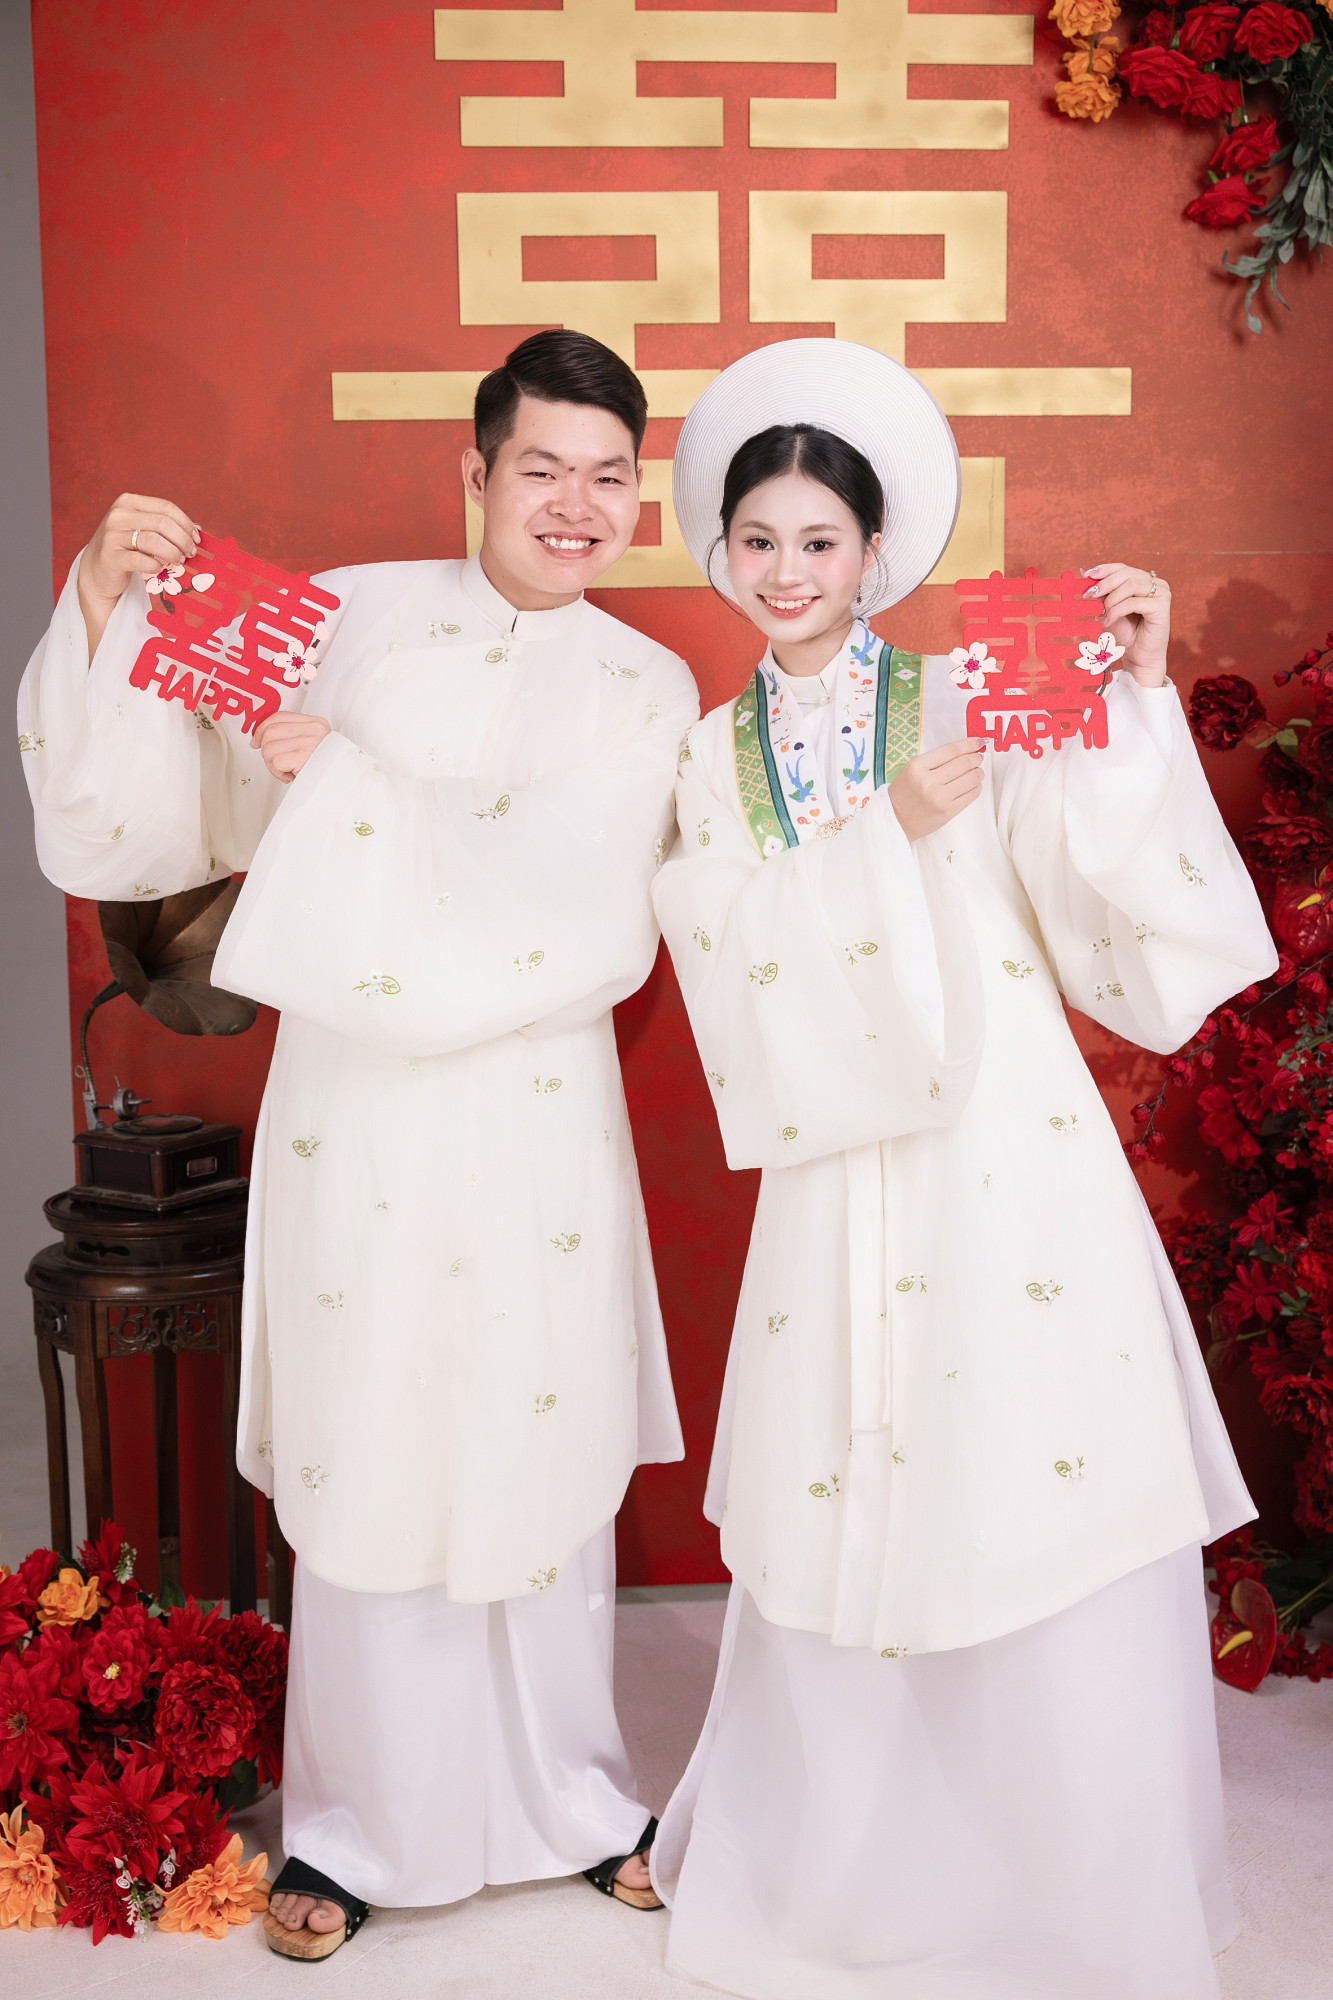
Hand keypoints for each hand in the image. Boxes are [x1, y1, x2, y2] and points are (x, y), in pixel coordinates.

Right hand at [77, 493, 200, 660]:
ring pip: (153, 540)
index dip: (186, 523)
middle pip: (162, 523)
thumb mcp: (144, 532)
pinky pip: (142, 560)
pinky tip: (160, 569)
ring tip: (179, 561)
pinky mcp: (110, 556)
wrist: (97, 571)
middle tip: (190, 553)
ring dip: (173, 553)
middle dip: (182, 540)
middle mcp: (118, 514)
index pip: (166, 507)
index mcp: (128, 502)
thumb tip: (199, 529)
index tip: (196, 539)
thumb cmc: (127, 549)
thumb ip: (167, 528)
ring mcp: (111, 534)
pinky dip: (156, 566)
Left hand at [254, 712, 330, 783]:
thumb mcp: (309, 745)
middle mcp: (313, 730)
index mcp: (315, 723)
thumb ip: (290, 736)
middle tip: (277, 762)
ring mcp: (309, 742)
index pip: (279, 716)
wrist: (340, 785)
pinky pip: (275, 762)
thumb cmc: (322, 769)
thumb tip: (260, 737)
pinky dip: (278, 773)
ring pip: (269, 747)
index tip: (256, 740)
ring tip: (286, 770)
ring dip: (272, 764)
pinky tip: (290, 775)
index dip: (261, 728)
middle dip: (266, 750)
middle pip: (270, 731)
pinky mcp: (304, 757)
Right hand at [888, 738, 984, 841]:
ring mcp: (939, 797)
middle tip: (978, 757)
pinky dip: (976, 787)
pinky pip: (972, 794)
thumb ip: (935, 760)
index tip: (977, 742)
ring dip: (978, 772)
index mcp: (917, 767)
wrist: (896, 820)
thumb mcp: (912, 770)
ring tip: (976, 771)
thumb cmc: (904, 794)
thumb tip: (963, 751)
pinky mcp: (948, 811)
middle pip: (963, 763)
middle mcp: (928, 781)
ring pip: (971, 778)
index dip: (968, 744)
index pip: (950, 750)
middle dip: (976, 758)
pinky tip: (973, 785)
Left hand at [1082, 563, 1170, 687]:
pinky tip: (1109, 621)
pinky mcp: (1162, 607)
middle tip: (1089, 595)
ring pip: (1131, 585)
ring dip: (1111, 599)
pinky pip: (1134, 602)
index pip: (1123, 568)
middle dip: (1104, 584)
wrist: (1138, 658)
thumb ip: (1100, 592)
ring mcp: (1162, 594)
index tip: (1087, 575)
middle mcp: (1156, 584)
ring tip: (1101, 614)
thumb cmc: (1125, 634)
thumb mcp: (1108, 609)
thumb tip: (1084, 571)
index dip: (1105, 569)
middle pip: (1127, 573)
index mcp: (1144, 581)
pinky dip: (1118, 610)